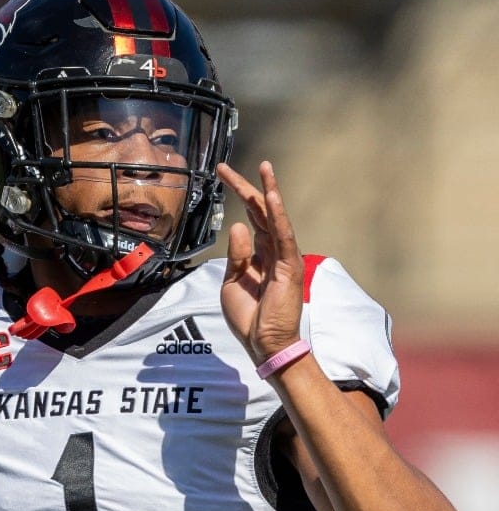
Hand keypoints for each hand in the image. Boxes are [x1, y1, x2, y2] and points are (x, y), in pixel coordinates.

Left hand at [216, 161, 303, 364]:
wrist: (264, 344)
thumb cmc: (249, 317)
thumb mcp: (232, 282)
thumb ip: (236, 254)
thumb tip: (237, 225)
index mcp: (259, 254)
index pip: (249, 217)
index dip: (236, 195)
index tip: (220, 174)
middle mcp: (273, 250)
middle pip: (259, 211)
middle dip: (244, 187)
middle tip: (224, 166)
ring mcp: (283, 256)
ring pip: (274, 217)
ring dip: (268, 191)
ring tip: (263, 168)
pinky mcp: (289, 266)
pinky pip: (282, 235)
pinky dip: (278, 214)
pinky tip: (271, 196)